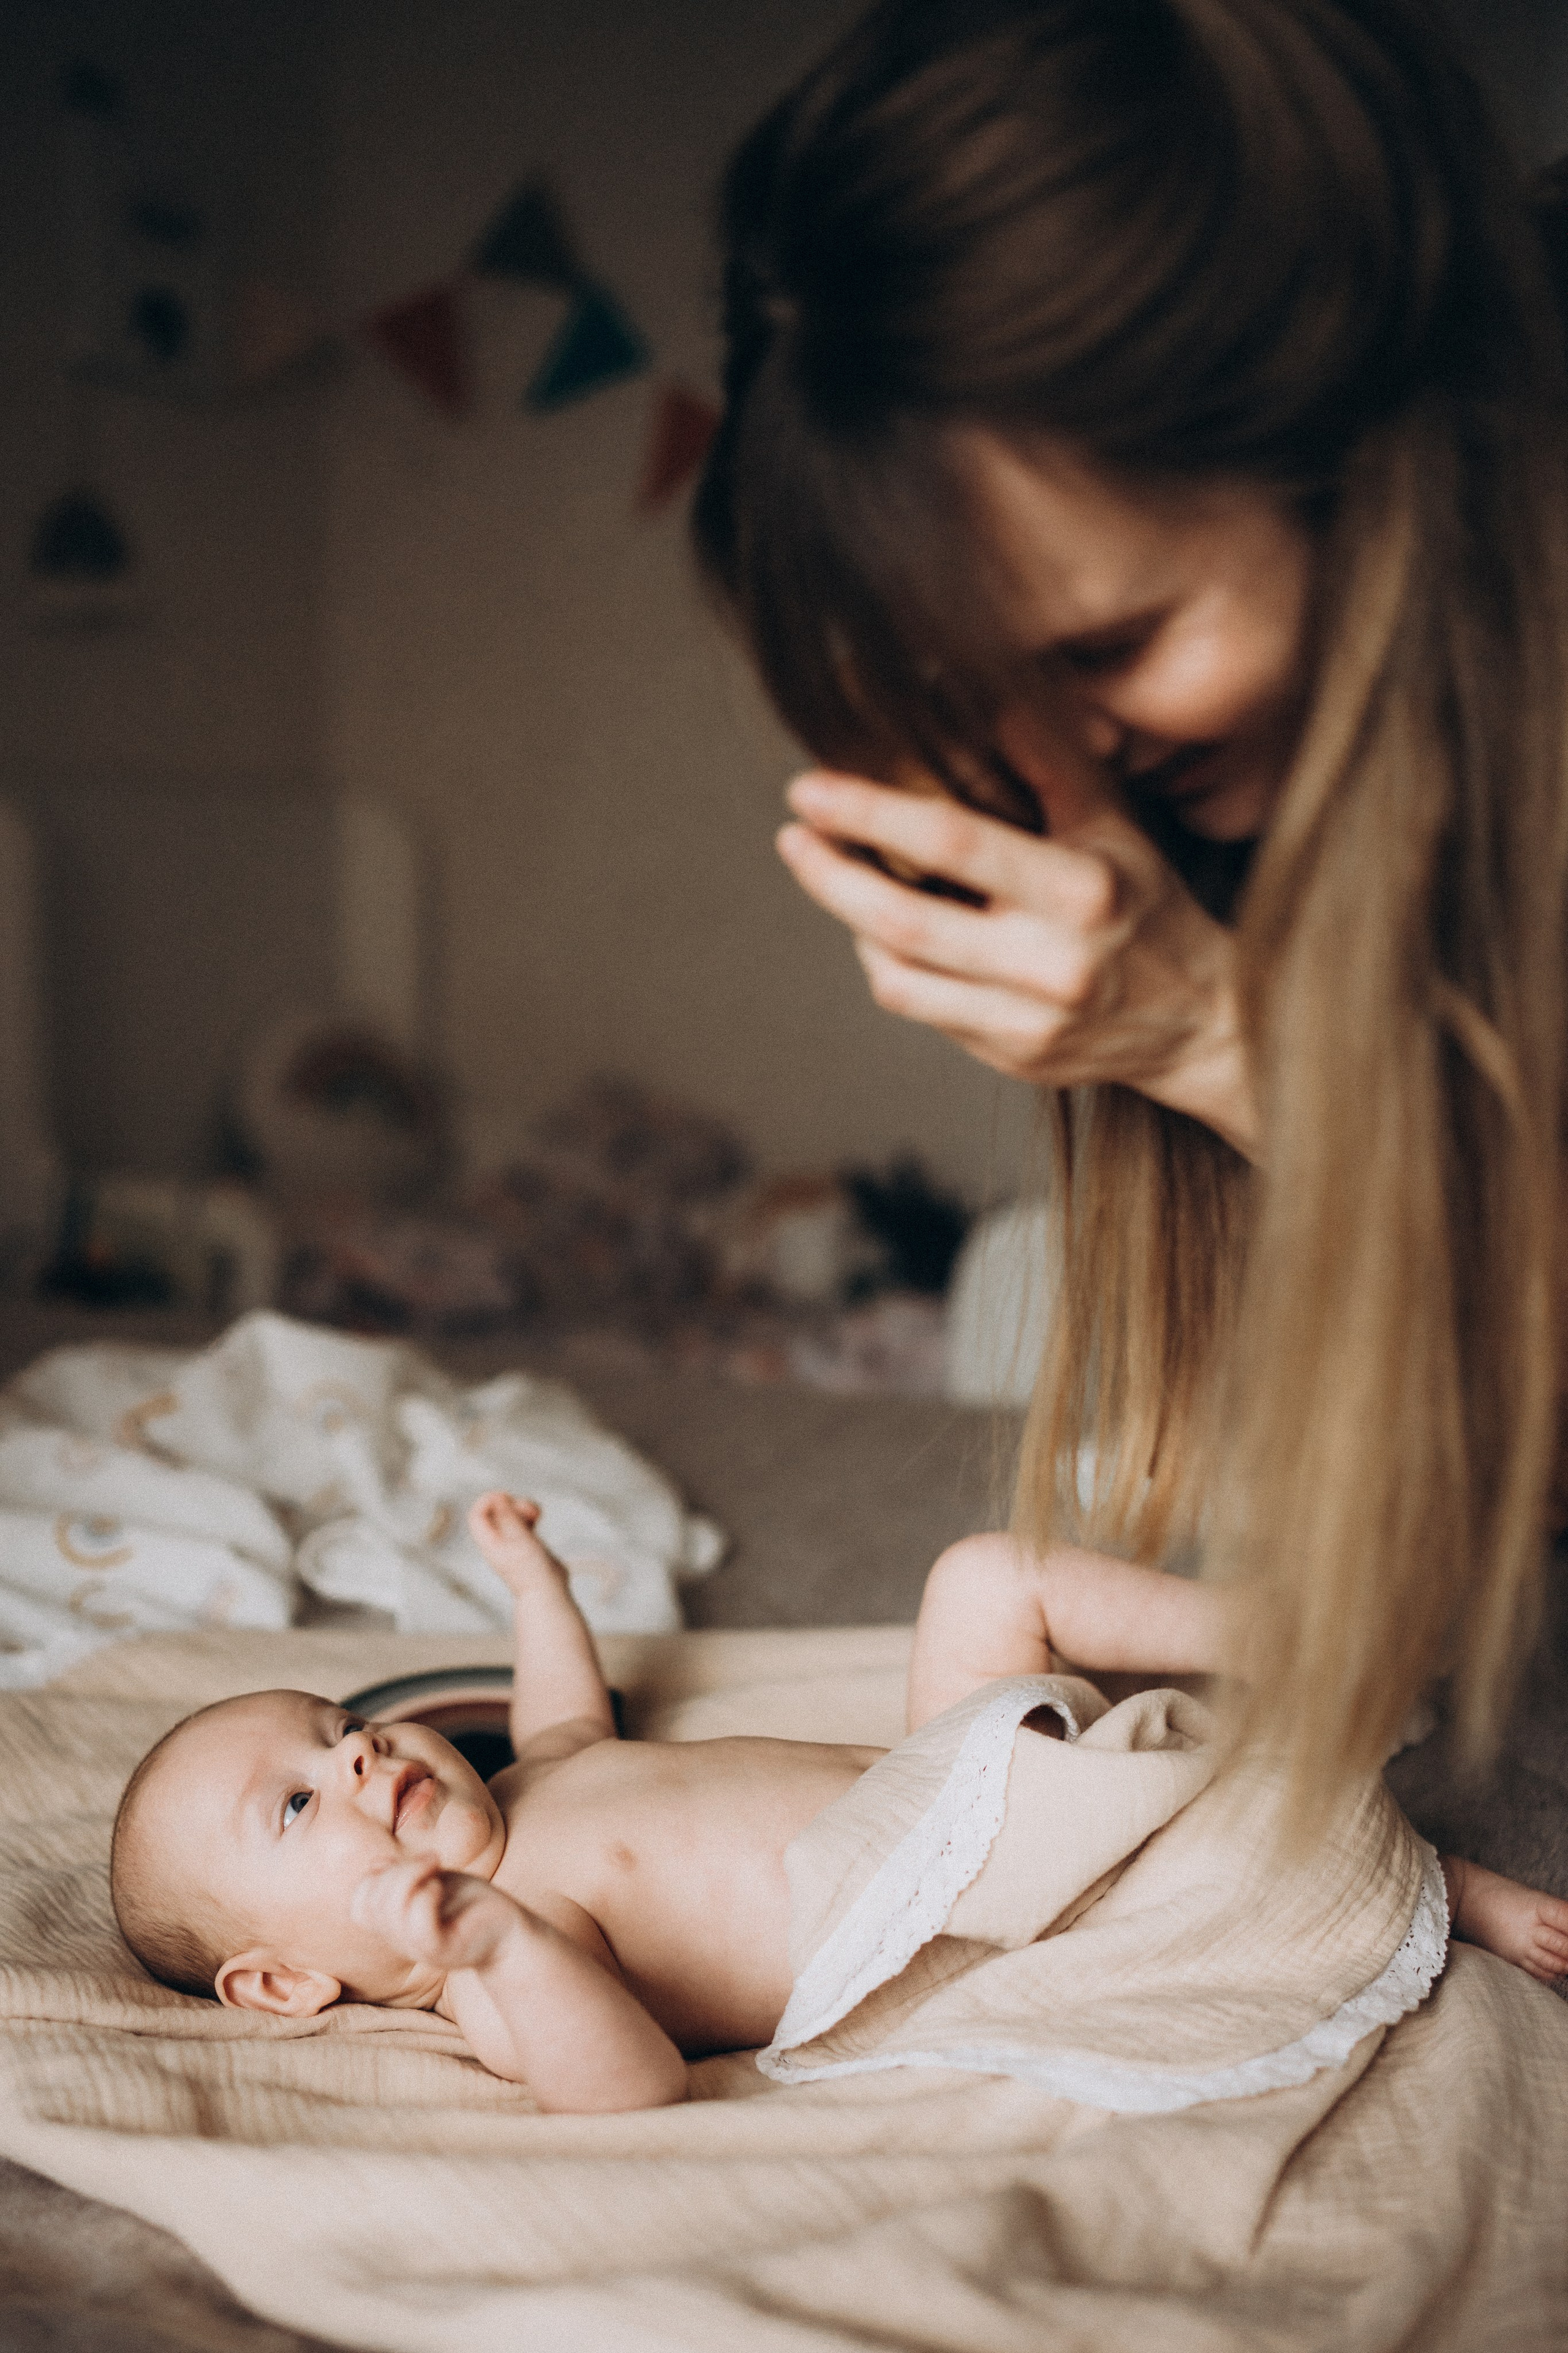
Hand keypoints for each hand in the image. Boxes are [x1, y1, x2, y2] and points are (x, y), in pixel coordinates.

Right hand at [353, 1857, 521, 1974]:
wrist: (509, 1930)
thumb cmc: (471, 1903)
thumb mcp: (432, 1881)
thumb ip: (403, 1877)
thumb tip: (375, 1866)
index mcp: (395, 1924)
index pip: (359, 1903)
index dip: (375, 1877)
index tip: (412, 1863)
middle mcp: (402, 1939)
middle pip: (371, 1901)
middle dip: (397, 1870)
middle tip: (431, 1861)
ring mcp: (419, 1948)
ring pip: (391, 1909)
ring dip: (411, 1875)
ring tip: (438, 1871)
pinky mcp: (440, 1952)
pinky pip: (416, 1922)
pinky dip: (426, 1894)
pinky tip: (442, 1887)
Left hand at [468, 1490, 569, 1600]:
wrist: (548, 1593)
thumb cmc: (532, 1572)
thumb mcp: (519, 1540)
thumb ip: (508, 1518)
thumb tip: (497, 1497)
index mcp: (489, 1543)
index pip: (477, 1515)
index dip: (488, 1501)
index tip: (507, 1498)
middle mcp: (498, 1543)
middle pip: (495, 1512)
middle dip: (512, 1504)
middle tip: (528, 1510)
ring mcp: (512, 1544)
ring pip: (510, 1516)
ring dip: (522, 1508)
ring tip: (537, 1513)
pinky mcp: (526, 1545)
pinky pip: (522, 1523)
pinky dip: (529, 1516)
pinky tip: (539, 1517)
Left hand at [777, 737, 1257, 1157]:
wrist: (1199, 1023)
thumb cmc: (1148, 907)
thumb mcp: (1114, 826)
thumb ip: (1050, 763)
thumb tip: (982, 692)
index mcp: (1080, 891)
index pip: (952, 841)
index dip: (869, 813)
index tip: (809, 790)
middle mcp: (1051, 962)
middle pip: (901, 920)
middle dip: (831, 876)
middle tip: (793, 837)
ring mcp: (1027, 1020)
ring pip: (896, 975)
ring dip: (855, 925)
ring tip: (842, 880)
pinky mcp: (1011, 1059)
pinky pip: (920, 1009)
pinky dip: (891, 967)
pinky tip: (887, 934)